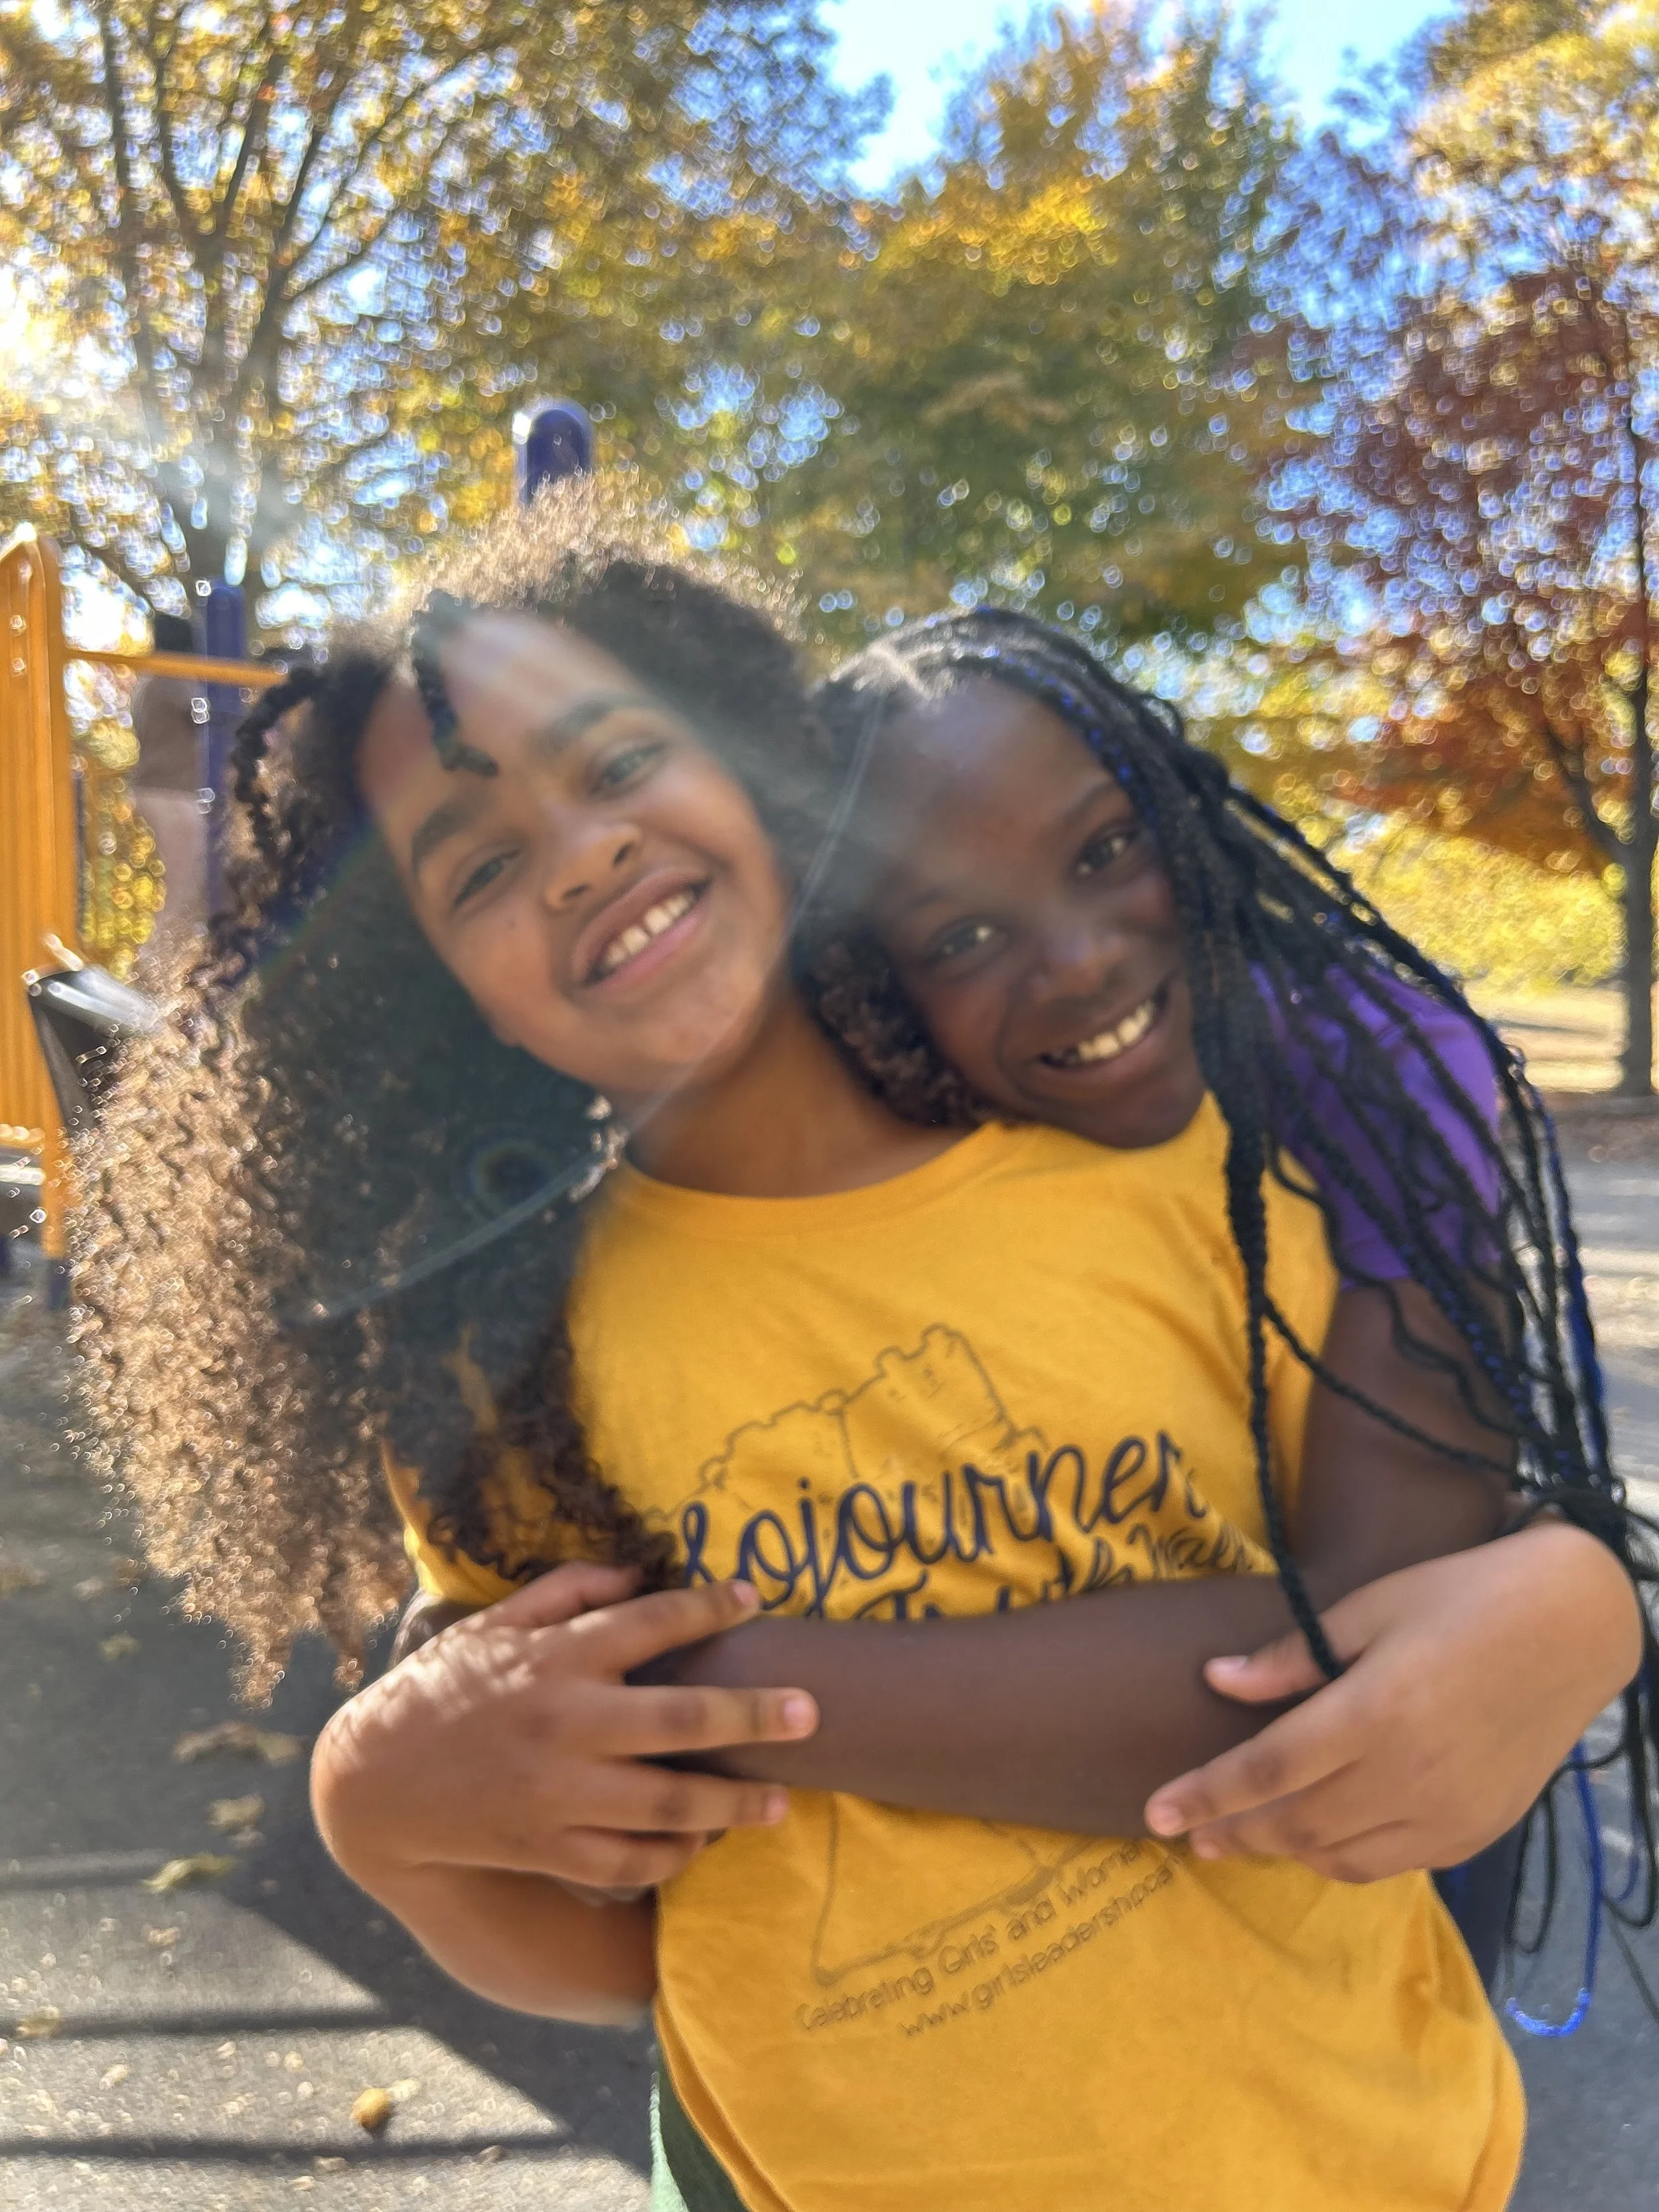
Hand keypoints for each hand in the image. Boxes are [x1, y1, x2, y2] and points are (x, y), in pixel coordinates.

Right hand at [313, 1564, 818, 1895]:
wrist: (374, 1783)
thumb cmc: (445, 1690)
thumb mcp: (497, 1623)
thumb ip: (569, 1590)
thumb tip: (639, 1571)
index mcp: (555, 1659)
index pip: (650, 1624)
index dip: (708, 1607)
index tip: (752, 1600)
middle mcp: (564, 1724)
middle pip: (679, 1722)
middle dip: (752, 1716)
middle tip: (809, 1712)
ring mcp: (557, 1794)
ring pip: (666, 1806)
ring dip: (733, 1804)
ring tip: (782, 1800)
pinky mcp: (545, 1849)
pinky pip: (626, 1864)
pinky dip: (672, 1858)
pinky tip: (705, 1842)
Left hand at [1143, 1521, 1643, 1882]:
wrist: (1572, 1628)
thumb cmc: (1460, 1598)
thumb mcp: (1367, 1607)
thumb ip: (1291, 1656)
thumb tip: (1216, 1680)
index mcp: (1372, 1711)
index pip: (1265, 1770)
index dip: (1204, 1794)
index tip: (1155, 1810)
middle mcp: (1407, 1774)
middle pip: (1293, 1823)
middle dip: (1230, 1831)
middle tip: (1186, 1834)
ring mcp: (1446, 1812)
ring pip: (1338, 1856)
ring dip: (1280, 1850)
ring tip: (1238, 1839)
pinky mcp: (1476, 1831)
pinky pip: (1390, 1863)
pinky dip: (1340, 1858)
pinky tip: (1315, 1840)